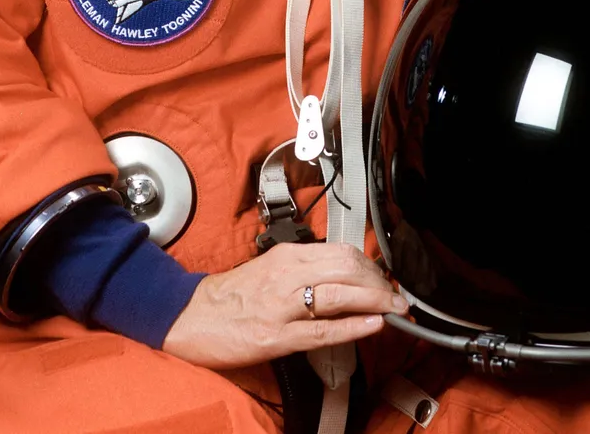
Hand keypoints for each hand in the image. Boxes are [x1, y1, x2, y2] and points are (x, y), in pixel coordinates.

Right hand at [162, 242, 407, 368]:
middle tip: (399, 296)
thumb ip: (304, 269)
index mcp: (288, 256)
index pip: (342, 252)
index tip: (388, 278)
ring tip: (395, 309)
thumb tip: (343, 276)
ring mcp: (283, 305)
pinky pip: (323, 328)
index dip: (373, 266)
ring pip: (341, 294)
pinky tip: (373, 325)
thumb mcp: (270, 268)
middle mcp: (288, 274)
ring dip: (376, 301)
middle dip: (380, 283)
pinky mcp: (277, 336)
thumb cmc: (232, 295)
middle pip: (348, 269)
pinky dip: (354, 325)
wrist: (190, 316)